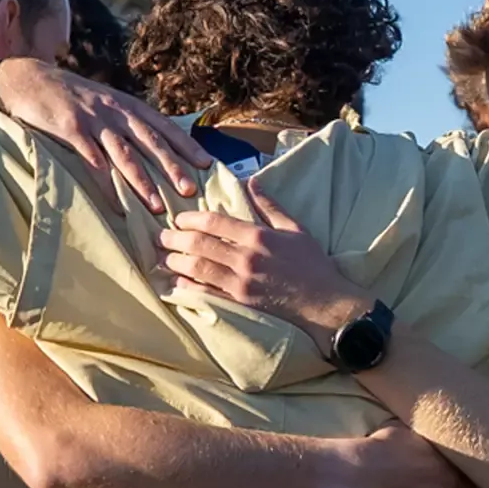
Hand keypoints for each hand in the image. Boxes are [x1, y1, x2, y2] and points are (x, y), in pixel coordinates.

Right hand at [0, 58, 212, 213]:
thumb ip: (126, 121)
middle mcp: (115, 110)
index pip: (163, 125)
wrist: (28, 80)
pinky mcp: (69, 129)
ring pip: (123, 153)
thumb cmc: (70, 96)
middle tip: (191, 190)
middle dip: (172, 166)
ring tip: (156, 206)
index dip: (186, 144)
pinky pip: (90, 160)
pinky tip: (114, 203)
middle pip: (150, 141)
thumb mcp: (105, 101)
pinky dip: (104, 183)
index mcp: (127, 104)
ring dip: (142, 181)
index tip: (206, 163)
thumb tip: (154, 144)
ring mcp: (93, 119)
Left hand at [159, 183, 371, 347]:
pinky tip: (177, 283)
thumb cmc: (313, 266)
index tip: (178, 218)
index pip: (214, 222)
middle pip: (199, 244)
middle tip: (162, 237)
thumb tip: (252, 182)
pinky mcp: (240, 305)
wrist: (326, 305)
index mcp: (258, 236)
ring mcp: (241, 284)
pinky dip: (188, 288)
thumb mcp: (295, 229)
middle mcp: (246, 258)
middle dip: (175, 239)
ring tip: (164, 258)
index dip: (190, 218)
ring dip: (176, 262)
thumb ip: (270, 206)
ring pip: (197, 269)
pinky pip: (206, 294)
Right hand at [345, 424, 472, 487]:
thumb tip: (422, 427)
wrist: (365, 475)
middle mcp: (451, 481)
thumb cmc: (381, 447)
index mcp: (447, 457)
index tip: (457, 469)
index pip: (470, 466)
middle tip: (454, 486)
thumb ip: (421, 435)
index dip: (465, 469)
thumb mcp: (405, 429)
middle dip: (464, 487)